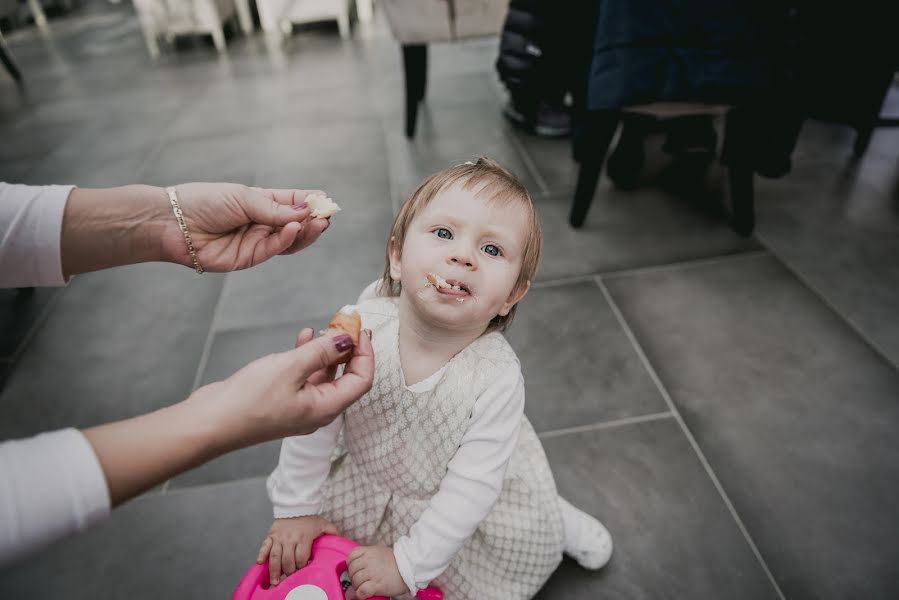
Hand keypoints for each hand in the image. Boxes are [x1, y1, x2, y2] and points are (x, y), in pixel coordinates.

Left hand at [163, 183, 330, 271]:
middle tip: (326, 217)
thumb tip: (305, 211)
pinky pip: (274, 249)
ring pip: (291, 240)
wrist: (174, 223)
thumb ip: (274, 208)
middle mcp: (263, 222)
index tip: (327, 202)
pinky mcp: (250, 257)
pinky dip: (286, 239)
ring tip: (317, 223)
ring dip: (305, 232)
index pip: (294, 202)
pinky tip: (291, 228)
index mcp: (263, 202)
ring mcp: (258, 240)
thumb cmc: (204, 202)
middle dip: (313, 220)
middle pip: (297, 223)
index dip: (311, 203)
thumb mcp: (243, 198)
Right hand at [185, 326, 373, 448]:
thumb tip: (347, 338)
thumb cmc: (249, 401)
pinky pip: (304, 376)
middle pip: (346, 377)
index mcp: (326, 409)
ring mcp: (300, 407)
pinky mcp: (283, 400)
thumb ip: (322, 351)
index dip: (366, 353)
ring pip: (324, 375)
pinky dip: (307, 356)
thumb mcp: (290, 368)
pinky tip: (303, 337)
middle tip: (346, 323)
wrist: (210, 423)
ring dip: (327, 350)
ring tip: (324, 326)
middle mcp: (318, 410)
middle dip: (348, 349)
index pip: (362, 380)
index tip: (359, 329)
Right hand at [256, 516, 338, 585]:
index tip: (303, 571)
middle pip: (287, 560)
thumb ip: (332, 533)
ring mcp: (279, 537)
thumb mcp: (323, 524)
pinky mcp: (271, 535)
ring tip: (275, 581)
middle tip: (289, 580)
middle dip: (289, 572)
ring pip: (275, 556)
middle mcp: (290, 538)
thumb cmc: (309, 518)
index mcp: (303, 537)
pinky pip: (264, 546)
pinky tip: (260, 564)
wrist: (295, 506)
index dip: (302, 566)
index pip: (301, 557)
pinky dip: (262, 555)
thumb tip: (342, 540)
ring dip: (274, 570)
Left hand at [347, 545, 409, 599]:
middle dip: (354, 577)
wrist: (410, 568)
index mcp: (369, 551)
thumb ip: (369, 555)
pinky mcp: (377, 585)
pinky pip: (362, 591)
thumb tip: (359, 563)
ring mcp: (372, 573)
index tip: (356, 569)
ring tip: (364, 587)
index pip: (351, 556)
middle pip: (352, 570)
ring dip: (358, 586)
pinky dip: (361, 594)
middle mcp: (369, 561)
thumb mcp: (380, 552)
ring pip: (355, 581)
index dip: (351, 564)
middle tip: (361, 580)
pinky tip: (365, 594)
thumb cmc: (396, 562)